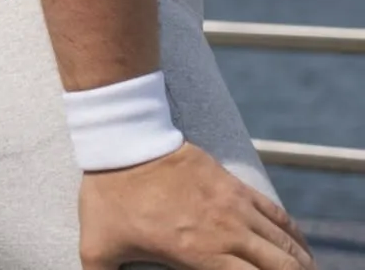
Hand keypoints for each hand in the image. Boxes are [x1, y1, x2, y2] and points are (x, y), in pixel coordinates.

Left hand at [80, 142, 316, 269]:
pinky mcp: (236, 186)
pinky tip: (302, 249)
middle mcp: (227, 233)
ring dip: (301, 264)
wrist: (123, 142)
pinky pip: (278, 214)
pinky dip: (294, 235)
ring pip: (285, 244)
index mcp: (199, 254)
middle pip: (280, 267)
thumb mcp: (97, 246)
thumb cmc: (110, 197)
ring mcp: (236, 208)